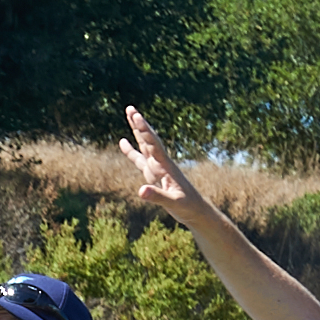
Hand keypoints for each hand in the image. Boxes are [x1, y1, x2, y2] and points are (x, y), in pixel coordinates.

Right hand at [121, 108, 215, 226]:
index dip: (144, 131)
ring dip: (137, 131)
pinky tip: (123, 142)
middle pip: (149, 140)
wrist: (195, 210)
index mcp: (165, 167)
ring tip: (130, 115)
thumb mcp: (172, 203)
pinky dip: (131, 151)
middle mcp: (161, 164)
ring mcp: (157, 168)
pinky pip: (140, 160)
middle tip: (130, 109)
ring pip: (145, 145)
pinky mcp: (154, 175)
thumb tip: (140, 191)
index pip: (153, 145)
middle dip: (140, 125)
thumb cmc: (187, 206)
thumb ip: (157, 196)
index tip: (136, 117)